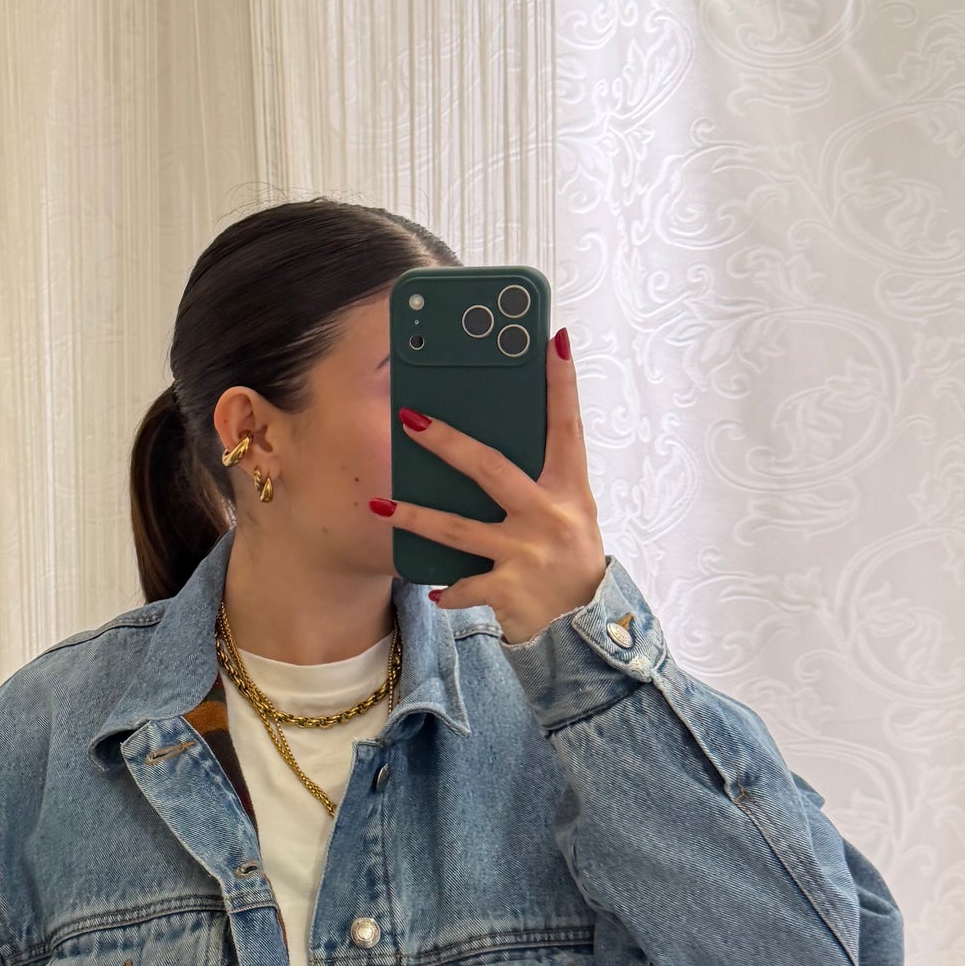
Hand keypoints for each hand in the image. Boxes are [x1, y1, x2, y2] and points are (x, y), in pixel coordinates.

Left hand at [373, 325, 606, 644]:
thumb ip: (537, 479)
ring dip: (415, 518)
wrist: (584, 626)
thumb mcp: (566, 512)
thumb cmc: (568, 556)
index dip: (562, 383)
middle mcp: (550, 515)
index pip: (567, 425)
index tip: (554, 339)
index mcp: (569, 488)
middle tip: (407, 417)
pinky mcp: (509, 590)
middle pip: (490, 468)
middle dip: (446, 442)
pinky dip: (448, 590)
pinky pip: (464, 586)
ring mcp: (527, 554)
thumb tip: (484, 441)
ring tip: (380, 505)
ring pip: (458, 530)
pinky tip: (432, 587)